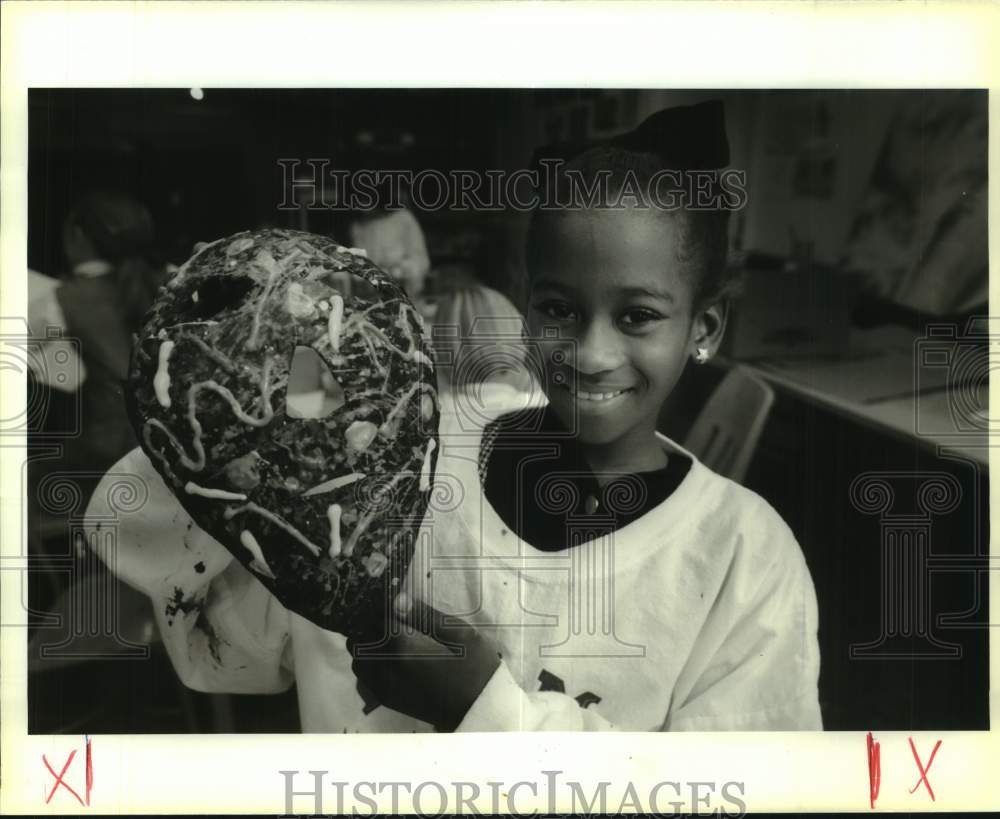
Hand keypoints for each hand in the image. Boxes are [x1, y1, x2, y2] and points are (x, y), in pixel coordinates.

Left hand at [348, 593, 501, 731]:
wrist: (479, 712)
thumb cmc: (475, 670)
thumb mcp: (461, 635)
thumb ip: (427, 616)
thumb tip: (398, 599)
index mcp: (403, 648)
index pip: (376, 618)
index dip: (383, 605)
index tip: (393, 598)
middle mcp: (387, 668)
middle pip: (359, 638)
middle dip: (370, 624)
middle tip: (391, 617)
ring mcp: (385, 687)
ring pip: (358, 659)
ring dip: (367, 644)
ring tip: (389, 637)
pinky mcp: (388, 700)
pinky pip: (365, 678)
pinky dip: (370, 663)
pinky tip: (391, 658)